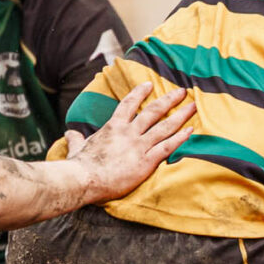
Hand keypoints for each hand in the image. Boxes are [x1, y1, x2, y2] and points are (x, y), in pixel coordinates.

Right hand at [72, 84, 194, 203]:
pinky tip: (190, 131)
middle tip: (182, 92)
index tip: (149, 84)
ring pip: (165, 126)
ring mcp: (139, 146)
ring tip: (193, 106)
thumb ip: (76, 139)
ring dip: (181, 116)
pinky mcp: (146, 161)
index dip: (139, 93)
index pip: (128, 104)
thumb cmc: (80, 166)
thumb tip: (70, 133)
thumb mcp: (77, 147)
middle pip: (153, 112)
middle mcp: (129, 132)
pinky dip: (180, 138)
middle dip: (169, 100)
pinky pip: (167, 147)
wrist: (85, 179)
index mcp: (113, 127)